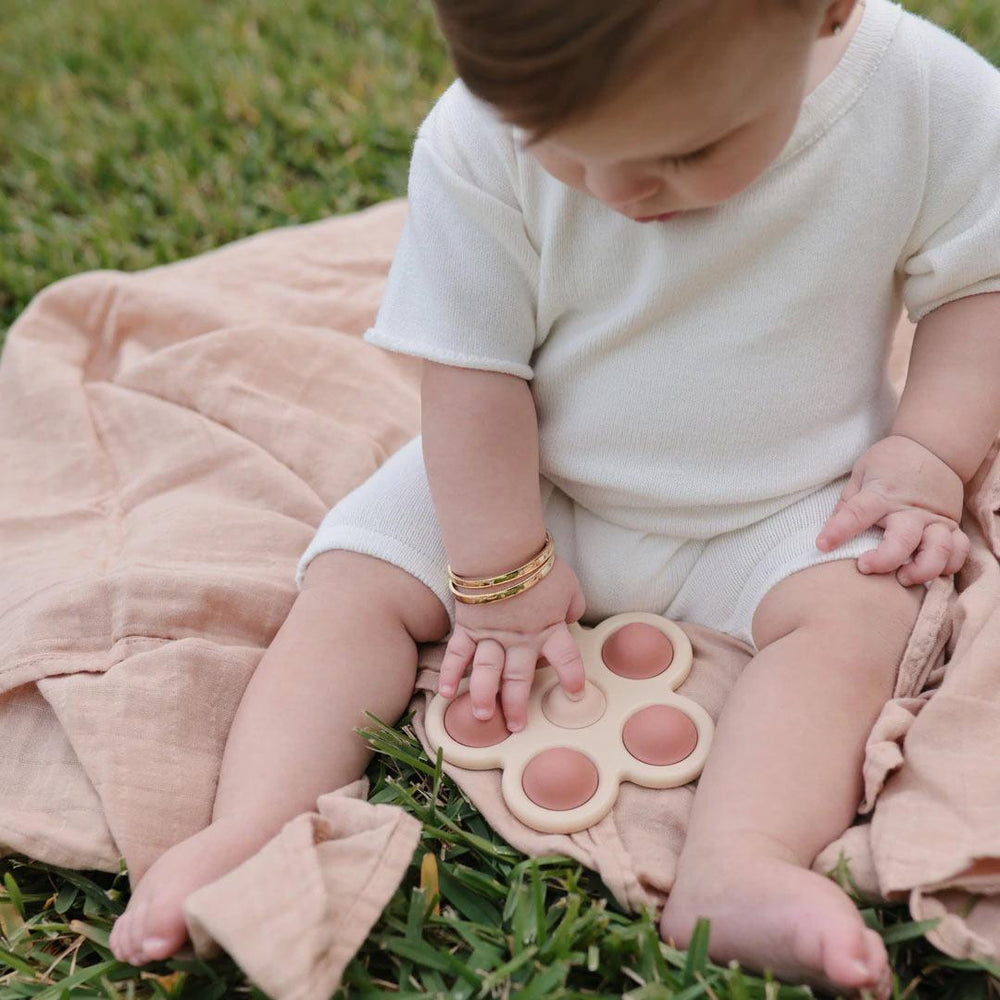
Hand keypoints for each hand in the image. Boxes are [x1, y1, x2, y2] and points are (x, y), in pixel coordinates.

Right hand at [437, 554, 586, 731]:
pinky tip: (446, 693)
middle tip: (516, 726)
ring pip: (488, 672)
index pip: (565, 659)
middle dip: (518, 704)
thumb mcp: (567, 583)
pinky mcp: (468, 626)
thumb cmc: (536, 563)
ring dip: (484, 696)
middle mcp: (520, 639)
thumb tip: (572, 617)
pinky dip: (450, 673)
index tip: (575, 693)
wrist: (501, 548)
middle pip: (519, 677)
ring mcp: (491, 634)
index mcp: (548, 628)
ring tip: (483, 716)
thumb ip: (573, 604)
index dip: (571, 677)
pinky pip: (458, 653)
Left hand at [816, 435, 969, 585]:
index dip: (838, 531)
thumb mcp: (861, 473)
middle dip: (885, 559)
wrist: (933, 447)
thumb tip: (828, 533)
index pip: (857, 513)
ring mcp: (935, 518)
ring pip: (938, 550)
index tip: (822, 545)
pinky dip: (950, 565)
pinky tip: (933, 572)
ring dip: (922, 569)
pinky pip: (959, 550)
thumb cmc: (891, 462)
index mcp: (881, 494)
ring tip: (903, 578)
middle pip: (903, 540)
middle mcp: (910, 509)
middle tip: (866, 566)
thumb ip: (847, 503)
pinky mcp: (952, 525)